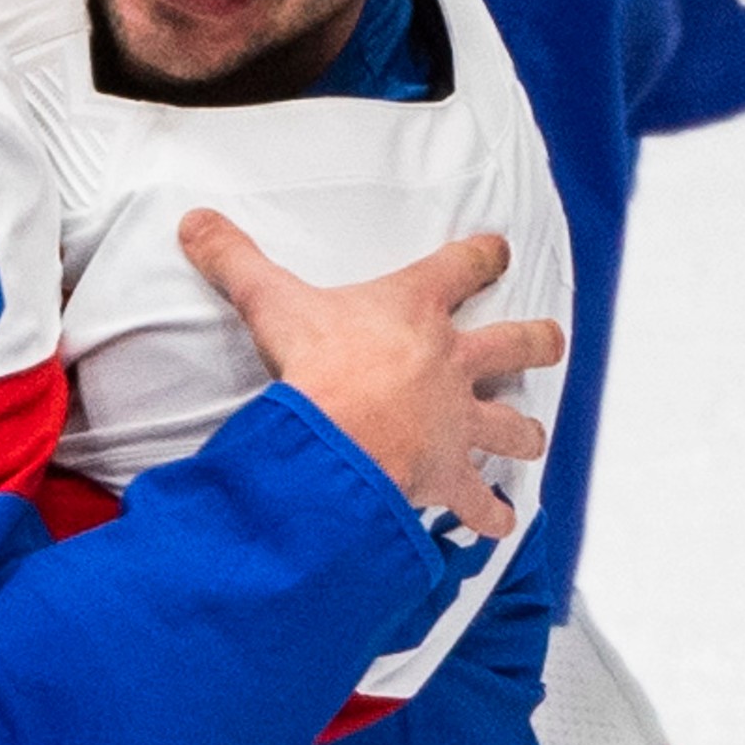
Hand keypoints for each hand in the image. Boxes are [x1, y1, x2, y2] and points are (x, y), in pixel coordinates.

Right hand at [178, 209, 560, 535]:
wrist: (340, 438)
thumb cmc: (318, 366)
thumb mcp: (272, 302)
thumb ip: (236, 260)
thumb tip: (196, 222)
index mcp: (416, 312)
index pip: (461, 268)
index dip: (483, 256)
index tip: (497, 251)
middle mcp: (452, 364)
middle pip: (517, 345)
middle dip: (537, 342)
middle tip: (547, 340)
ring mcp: (458, 423)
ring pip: (512, 427)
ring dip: (523, 433)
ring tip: (529, 437)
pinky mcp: (449, 476)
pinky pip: (481, 503)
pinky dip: (492, 516)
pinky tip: (497, 522)